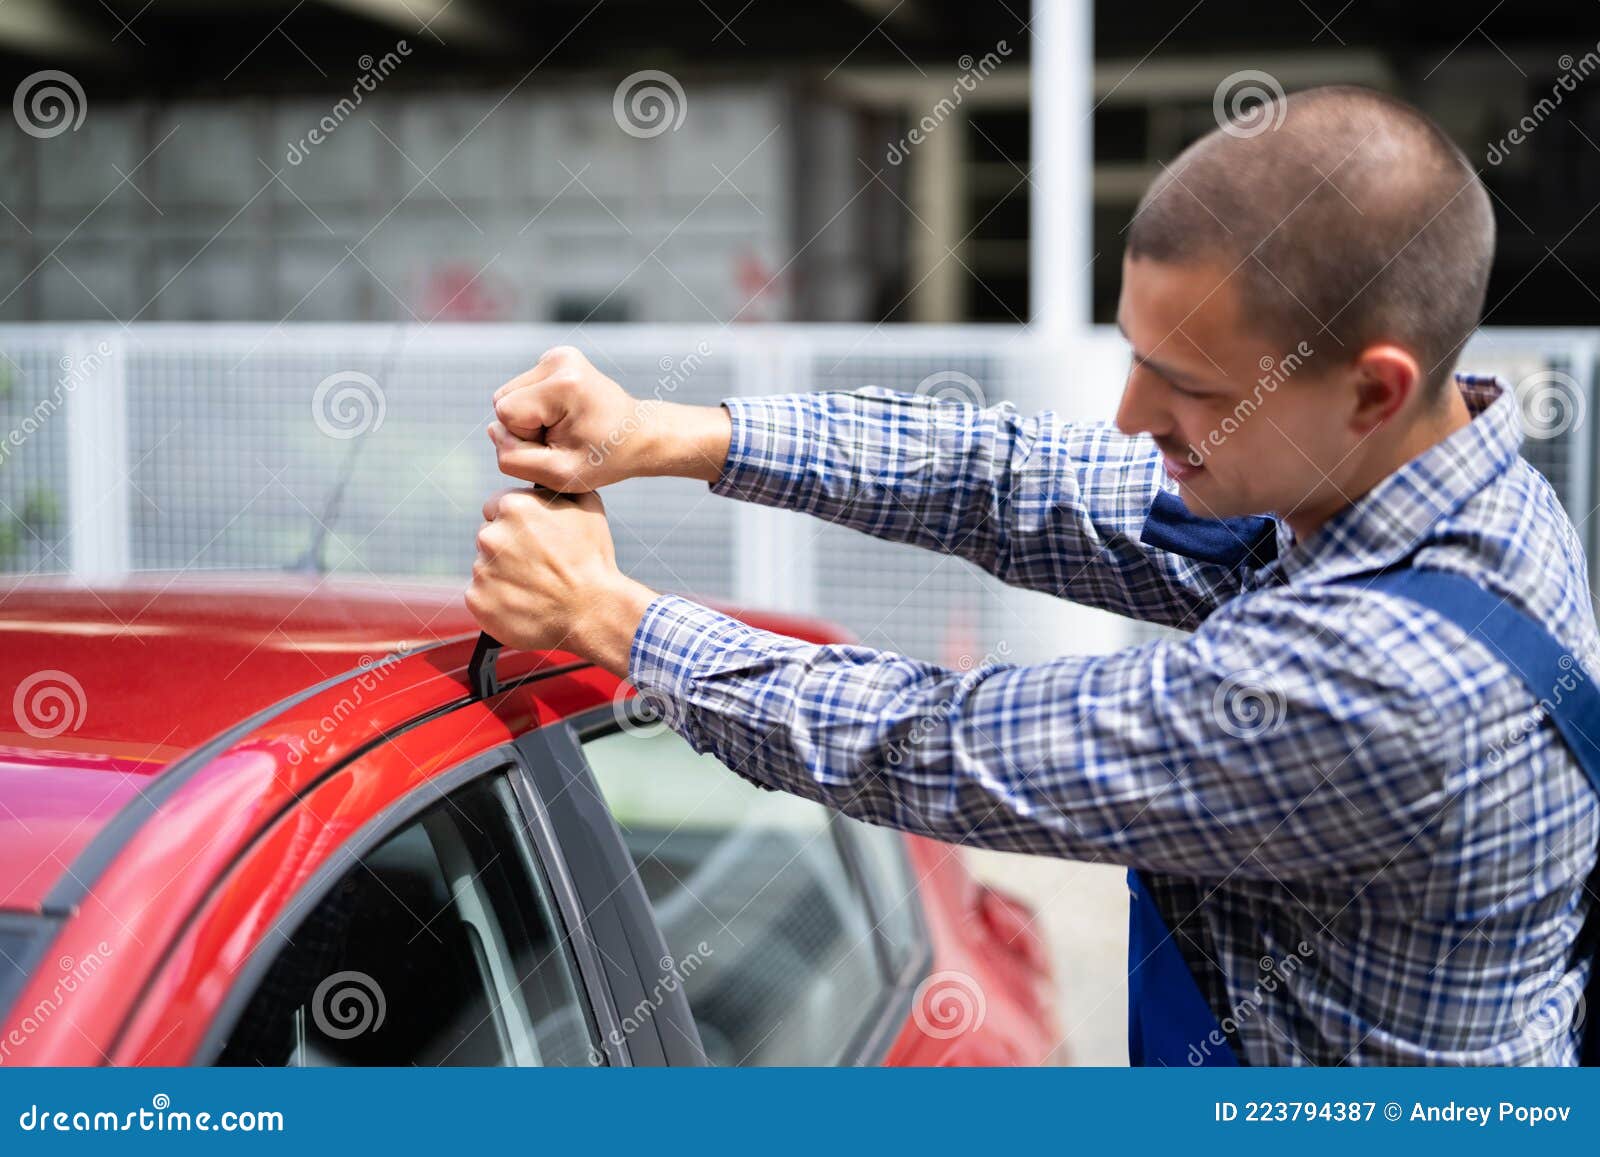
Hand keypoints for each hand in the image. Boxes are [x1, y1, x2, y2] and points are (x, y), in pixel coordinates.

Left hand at [465, 486, 656, 675]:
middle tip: (537, 566)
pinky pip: (481, 596)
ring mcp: (481, 569)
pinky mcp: (477, 600)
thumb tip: (546, 480)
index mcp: (513, 506)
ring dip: (504, 575)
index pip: (495, 507)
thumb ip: (556, 488)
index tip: (532, 539)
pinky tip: (523, 604)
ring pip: (486, 567)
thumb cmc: (592, 560)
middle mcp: (490, 535)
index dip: (516, 523)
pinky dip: (497, 601)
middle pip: (489, 537)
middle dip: (508, 548)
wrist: (592, 611)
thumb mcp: (587, 507)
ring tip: (535, 588)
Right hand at [489, 345, 731, 491]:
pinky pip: (522, 389)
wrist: (639, 435)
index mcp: (563, 384)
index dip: (524, 438)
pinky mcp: (558, 358)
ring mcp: (559, 355)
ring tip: (565, 429)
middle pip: (503, 400)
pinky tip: (565, 416)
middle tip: (563, 439)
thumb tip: (493, 429)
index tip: (559, 445)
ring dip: (530, 419)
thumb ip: (514, 458)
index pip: (505, 414)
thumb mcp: (559, 475)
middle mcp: (559, 359)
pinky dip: (537, 407)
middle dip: (525, 427)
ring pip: (509, 395)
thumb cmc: (604, 459)